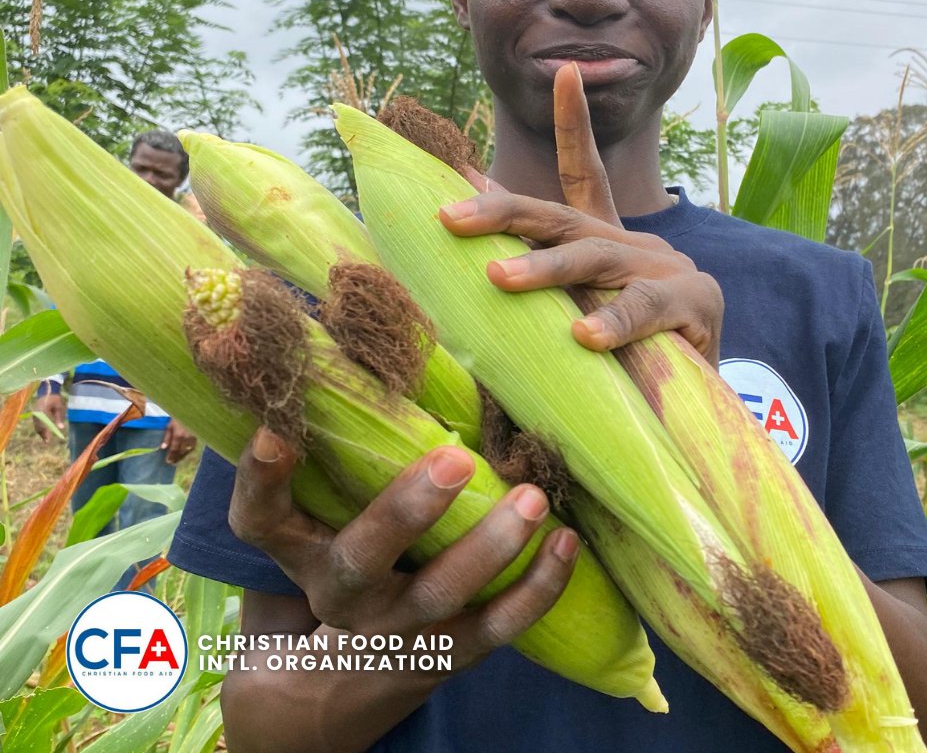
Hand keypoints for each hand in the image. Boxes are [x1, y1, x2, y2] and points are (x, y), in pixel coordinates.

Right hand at [33, 392, 65, 442]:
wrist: (47, 392)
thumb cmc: (55, 399)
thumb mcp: (59, 407)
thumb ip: (59, 417)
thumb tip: (61, 428)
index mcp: (42, 411)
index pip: (43, 424)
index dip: (46, 432)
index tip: (49, 438)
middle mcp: (36, 413)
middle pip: (38, 426)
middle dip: (42, 434)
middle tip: (47, 441)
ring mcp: (34, 414)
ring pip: (36, 426)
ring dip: (40, 433)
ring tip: (46, 440)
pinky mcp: (34, 414)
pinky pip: (36, 423)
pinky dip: (39, 429)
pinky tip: (43, 433)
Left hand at [161, 420, 197, 464]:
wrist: (192, 410)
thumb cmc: (179, 416)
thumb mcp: (170, 425)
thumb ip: (167, 437)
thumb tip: (163, 447)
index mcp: (178, 435)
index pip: (174, 449)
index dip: (171, 456)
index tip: (168, 461)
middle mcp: (187, 438)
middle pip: (182, 451)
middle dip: (177, 457)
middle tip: (173, 462)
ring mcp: (194, 437)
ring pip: (189, 449)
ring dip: (184, 454)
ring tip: (180, 458)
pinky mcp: (199, 435)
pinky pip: (194, 445)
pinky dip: (190, 449)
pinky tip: (187, 451)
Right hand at [229, 428, 578, 676]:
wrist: (335, 688)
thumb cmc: (334, 559)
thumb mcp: (317, 515)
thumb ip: (334, 451)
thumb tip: (357, 337)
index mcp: (298, 550)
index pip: (260, 519)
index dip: (262, 479)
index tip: (275, 429)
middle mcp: (339, 594)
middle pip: (360, 559)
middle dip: (406, 511)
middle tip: (456, 458)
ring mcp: (395, 631)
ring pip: (437, 597)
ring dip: (488, 548)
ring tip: (531, 498)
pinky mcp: (446, 656)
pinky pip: (495, 631)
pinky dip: (536, 590)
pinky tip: (567, 544)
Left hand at [440, 64, 724, 366]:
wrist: (700, 398)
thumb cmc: (624, 350)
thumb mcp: (575, 303)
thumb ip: (535, 259)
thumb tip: (471, 198)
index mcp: (607, 240)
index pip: (584, 173)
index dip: (573, 123)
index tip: (566, 73)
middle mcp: (634, 244)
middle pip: (564, 216)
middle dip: (504, 212)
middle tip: (450, 217)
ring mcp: (665, 270)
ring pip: (595, 259)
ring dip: (545, 267)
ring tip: (498, 278)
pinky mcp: (693, 305)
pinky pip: (644, 310)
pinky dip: (612, 322)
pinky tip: (582, 337)